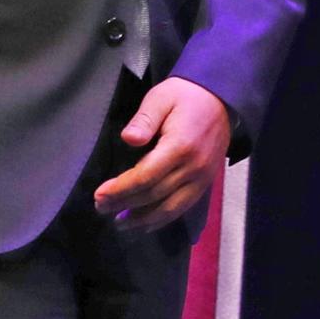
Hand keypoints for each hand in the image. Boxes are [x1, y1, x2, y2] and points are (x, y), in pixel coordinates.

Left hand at [93, 77, 231, 232]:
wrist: (219, 98)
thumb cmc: (185, 95)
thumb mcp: (161, 97)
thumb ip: (144, 119)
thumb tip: (128, 139)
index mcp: (179, 146)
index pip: (145, 177)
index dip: (121, 189)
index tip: (99, 195)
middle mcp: (193, 168)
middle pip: (154, 195)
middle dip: (125, 204)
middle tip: (101, 208)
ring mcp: (202, 178)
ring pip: (169, 209)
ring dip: (143, 220)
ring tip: (120, 223)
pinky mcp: (205, 183)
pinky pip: (183, 208)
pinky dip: (162, 219)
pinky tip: (146, 223)